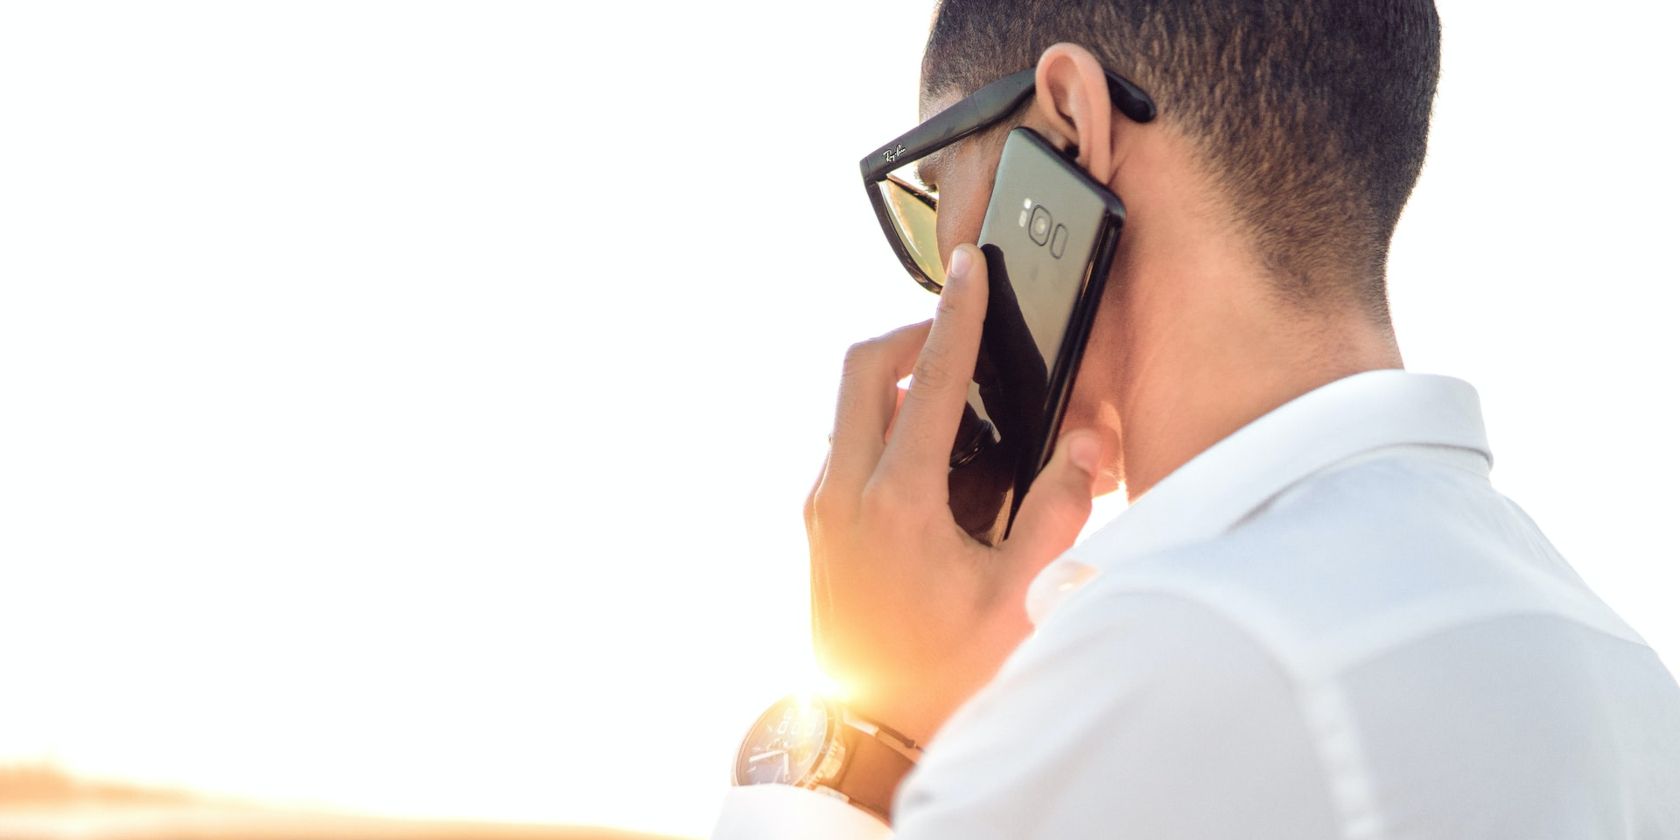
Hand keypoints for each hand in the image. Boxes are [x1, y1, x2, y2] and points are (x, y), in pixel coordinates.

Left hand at [804, 243, 1108, 745]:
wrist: (869, 734)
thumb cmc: (941, 674)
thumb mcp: (1019, 597)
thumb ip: (1059, 511)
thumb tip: (1082, 442)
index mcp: (895, 503)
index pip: (928, 382)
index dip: (956, 316)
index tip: (970, 269)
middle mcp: (842, 495)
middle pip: (860, 370)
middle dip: (908, 335)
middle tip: (956, 334)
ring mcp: (820, 510)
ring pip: (846, 406)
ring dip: (892, 381)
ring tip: (952, 396)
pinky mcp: (815, 527)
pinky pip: (844, 444)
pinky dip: (880, 423)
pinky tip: (929, 455)